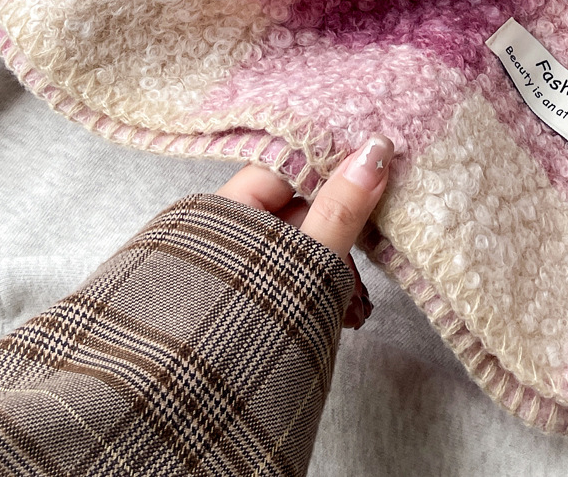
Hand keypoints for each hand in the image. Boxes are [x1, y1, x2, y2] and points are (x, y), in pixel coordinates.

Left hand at [217, 135, 393, 328]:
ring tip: (358, 298)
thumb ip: (341, 206)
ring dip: (336, 263)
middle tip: (376, 232)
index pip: (283, 163)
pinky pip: (292, 274)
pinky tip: (347, 310)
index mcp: (222, 210)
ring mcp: (234, 268)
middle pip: (295, 205)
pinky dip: (320, 286)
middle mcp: (223, 232)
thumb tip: (375, 151)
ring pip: (299, 245)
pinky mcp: (249, 298)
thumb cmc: (242, 329)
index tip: (373, 159)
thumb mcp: (305, 261)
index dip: (329, 161)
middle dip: (340, 224)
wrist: (191, 416)